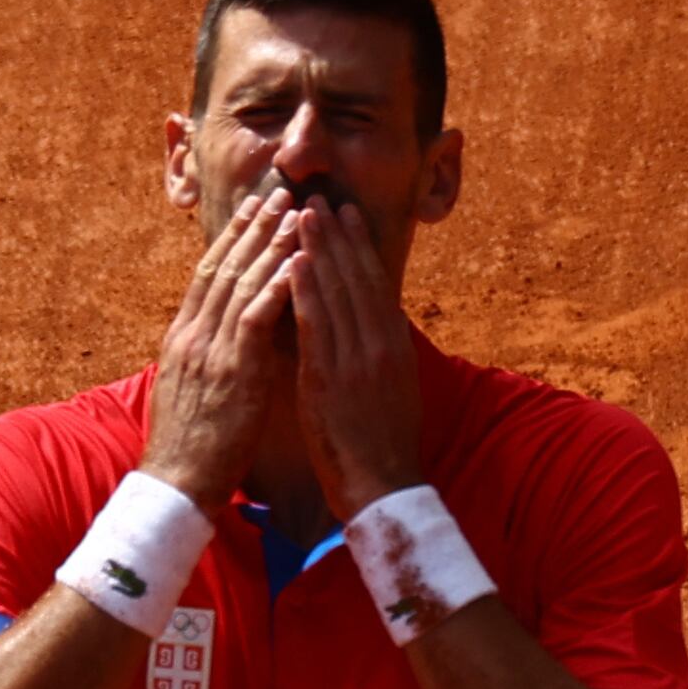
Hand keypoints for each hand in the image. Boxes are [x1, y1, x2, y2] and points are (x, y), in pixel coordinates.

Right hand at [137, 190, 306, 498]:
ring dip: (270, 244)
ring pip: (240, 283)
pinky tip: (297, 261)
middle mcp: (192, 336)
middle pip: (223, 267)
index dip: (231, 239)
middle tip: (278, 193)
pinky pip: (255, 318)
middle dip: (252, 228)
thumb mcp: (192, 391)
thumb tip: (223, 337)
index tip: (252, 211)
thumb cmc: (191, 447)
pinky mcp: (231, 372)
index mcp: (182, 339)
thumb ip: (207, 358)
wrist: (177, 483)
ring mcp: (210, 351)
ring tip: (295, 212)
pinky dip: (276, 285)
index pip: (207, 276)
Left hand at [288, 184, 425, 518]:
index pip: (376, 285)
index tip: (346, 215)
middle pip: (357, 279)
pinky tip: (292, 261)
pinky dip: (305, 291)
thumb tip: (371, 329)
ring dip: (318, 250)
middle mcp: (379, 347)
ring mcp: (356, 361)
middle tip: (319, 199)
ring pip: (337, 294)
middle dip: (337, 237)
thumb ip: (378, 357)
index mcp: (395, 349)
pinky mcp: (331, 379)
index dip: (360, 247)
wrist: (383, 489)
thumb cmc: (384, 449)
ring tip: (302, 214)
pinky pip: (317, 326)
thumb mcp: (392, 393)